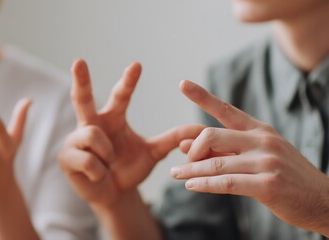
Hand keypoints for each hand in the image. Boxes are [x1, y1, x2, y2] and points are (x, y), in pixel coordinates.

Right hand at [58, 60, 204, 208]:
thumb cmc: (128, 169)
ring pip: (92, 135)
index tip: (137, 65)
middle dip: (80, 80)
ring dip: (106, 153)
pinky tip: (97, 175)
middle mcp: (91, 123)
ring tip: (108, 164)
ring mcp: (75, 139)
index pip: (120, 96)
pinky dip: (98, 171)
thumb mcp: (152, 153)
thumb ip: (172, 139)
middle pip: (83, 98)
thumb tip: (200, 128)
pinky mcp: (65, 157)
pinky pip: (88, 159)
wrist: (114, 196)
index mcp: (112, 119)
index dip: (128, 81)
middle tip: (79, 61)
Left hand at [171, 80, 328, 235]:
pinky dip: (205, 184)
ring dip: (191, 170)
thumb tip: (185, 144)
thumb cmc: (285, 177)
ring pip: (216, 163)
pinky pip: (227, 183)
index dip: (202, 96)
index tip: (182, 84)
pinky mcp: (268, 185)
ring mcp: (267, 162)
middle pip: (212, 136)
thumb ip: (222, 150)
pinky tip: (191, 186)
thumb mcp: (256, 157)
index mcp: (260, 130)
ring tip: (175, 174)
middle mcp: (263, 141)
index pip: (226, 110)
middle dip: (193, 150)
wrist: (323, 200)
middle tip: (181, 164)